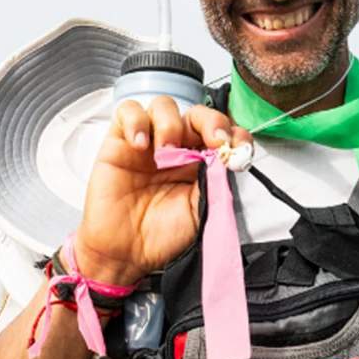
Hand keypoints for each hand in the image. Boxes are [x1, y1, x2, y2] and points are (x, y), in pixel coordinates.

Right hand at [75, 98, 249, 287]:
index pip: (222, 132)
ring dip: (171, 123)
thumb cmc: (163, 234)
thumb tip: (228, 157)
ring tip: (167, 151)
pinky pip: (127, 112)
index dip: (234, 134)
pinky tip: (141, 146)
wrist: (126, 253)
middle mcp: (177, 146)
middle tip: (214, 141)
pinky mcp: (119, 141)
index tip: (239, 149)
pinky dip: (136, 122)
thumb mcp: (201, 209)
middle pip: (197, 113)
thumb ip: (216, 181)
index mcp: (200, 160)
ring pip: (164, 105)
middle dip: (211, 121)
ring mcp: (149, 141)